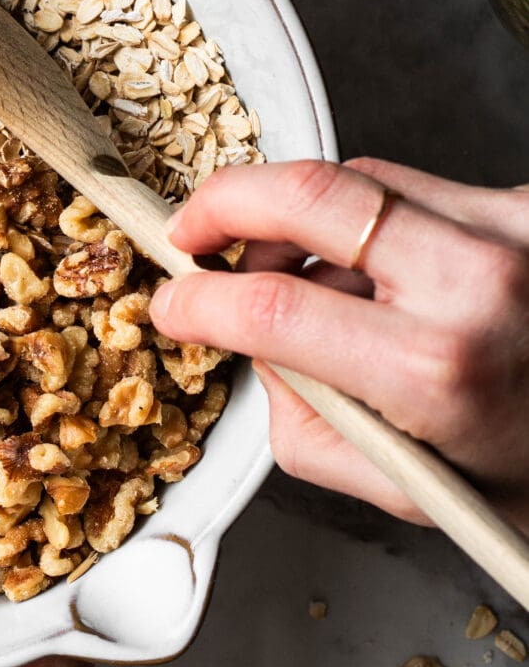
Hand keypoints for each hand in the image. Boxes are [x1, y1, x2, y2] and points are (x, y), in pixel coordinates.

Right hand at [149, 157, 528, 526]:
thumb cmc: (525, 477)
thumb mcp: (402, 486)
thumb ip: (304, 423)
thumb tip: (247, 347)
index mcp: (435, 370)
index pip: (271, 306)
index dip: (198, 301)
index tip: (172, 306)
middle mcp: (479, 283)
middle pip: (307, 192)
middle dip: (224, 203)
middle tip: (189, 232)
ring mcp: (512, 230)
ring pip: (357, 180)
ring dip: (300, 222)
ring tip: (296, 276)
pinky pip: (413, 189)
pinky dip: (370, 224)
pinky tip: (376, 276)